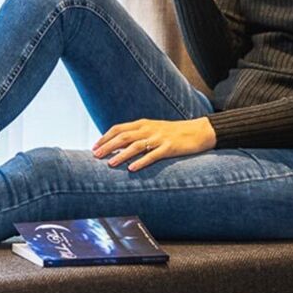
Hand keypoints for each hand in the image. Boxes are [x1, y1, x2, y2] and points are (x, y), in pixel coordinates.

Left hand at [91, 116, 216, 171]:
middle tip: (95, 156)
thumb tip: (117, 145)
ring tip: (110, 163)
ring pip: (136, 146)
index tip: (94, 147)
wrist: (198, 131)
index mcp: (143, 123)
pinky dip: (141, 162)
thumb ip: (137, 135)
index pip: (118, 128)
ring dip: (121, 155)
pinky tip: (132, 169)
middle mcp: (149, 129)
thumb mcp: (153, 129)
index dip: (105, 137)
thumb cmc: (173, 133)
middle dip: (108, 146)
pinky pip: (153, 155)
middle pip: (124, 136)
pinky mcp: (170, 147)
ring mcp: (159, 138)